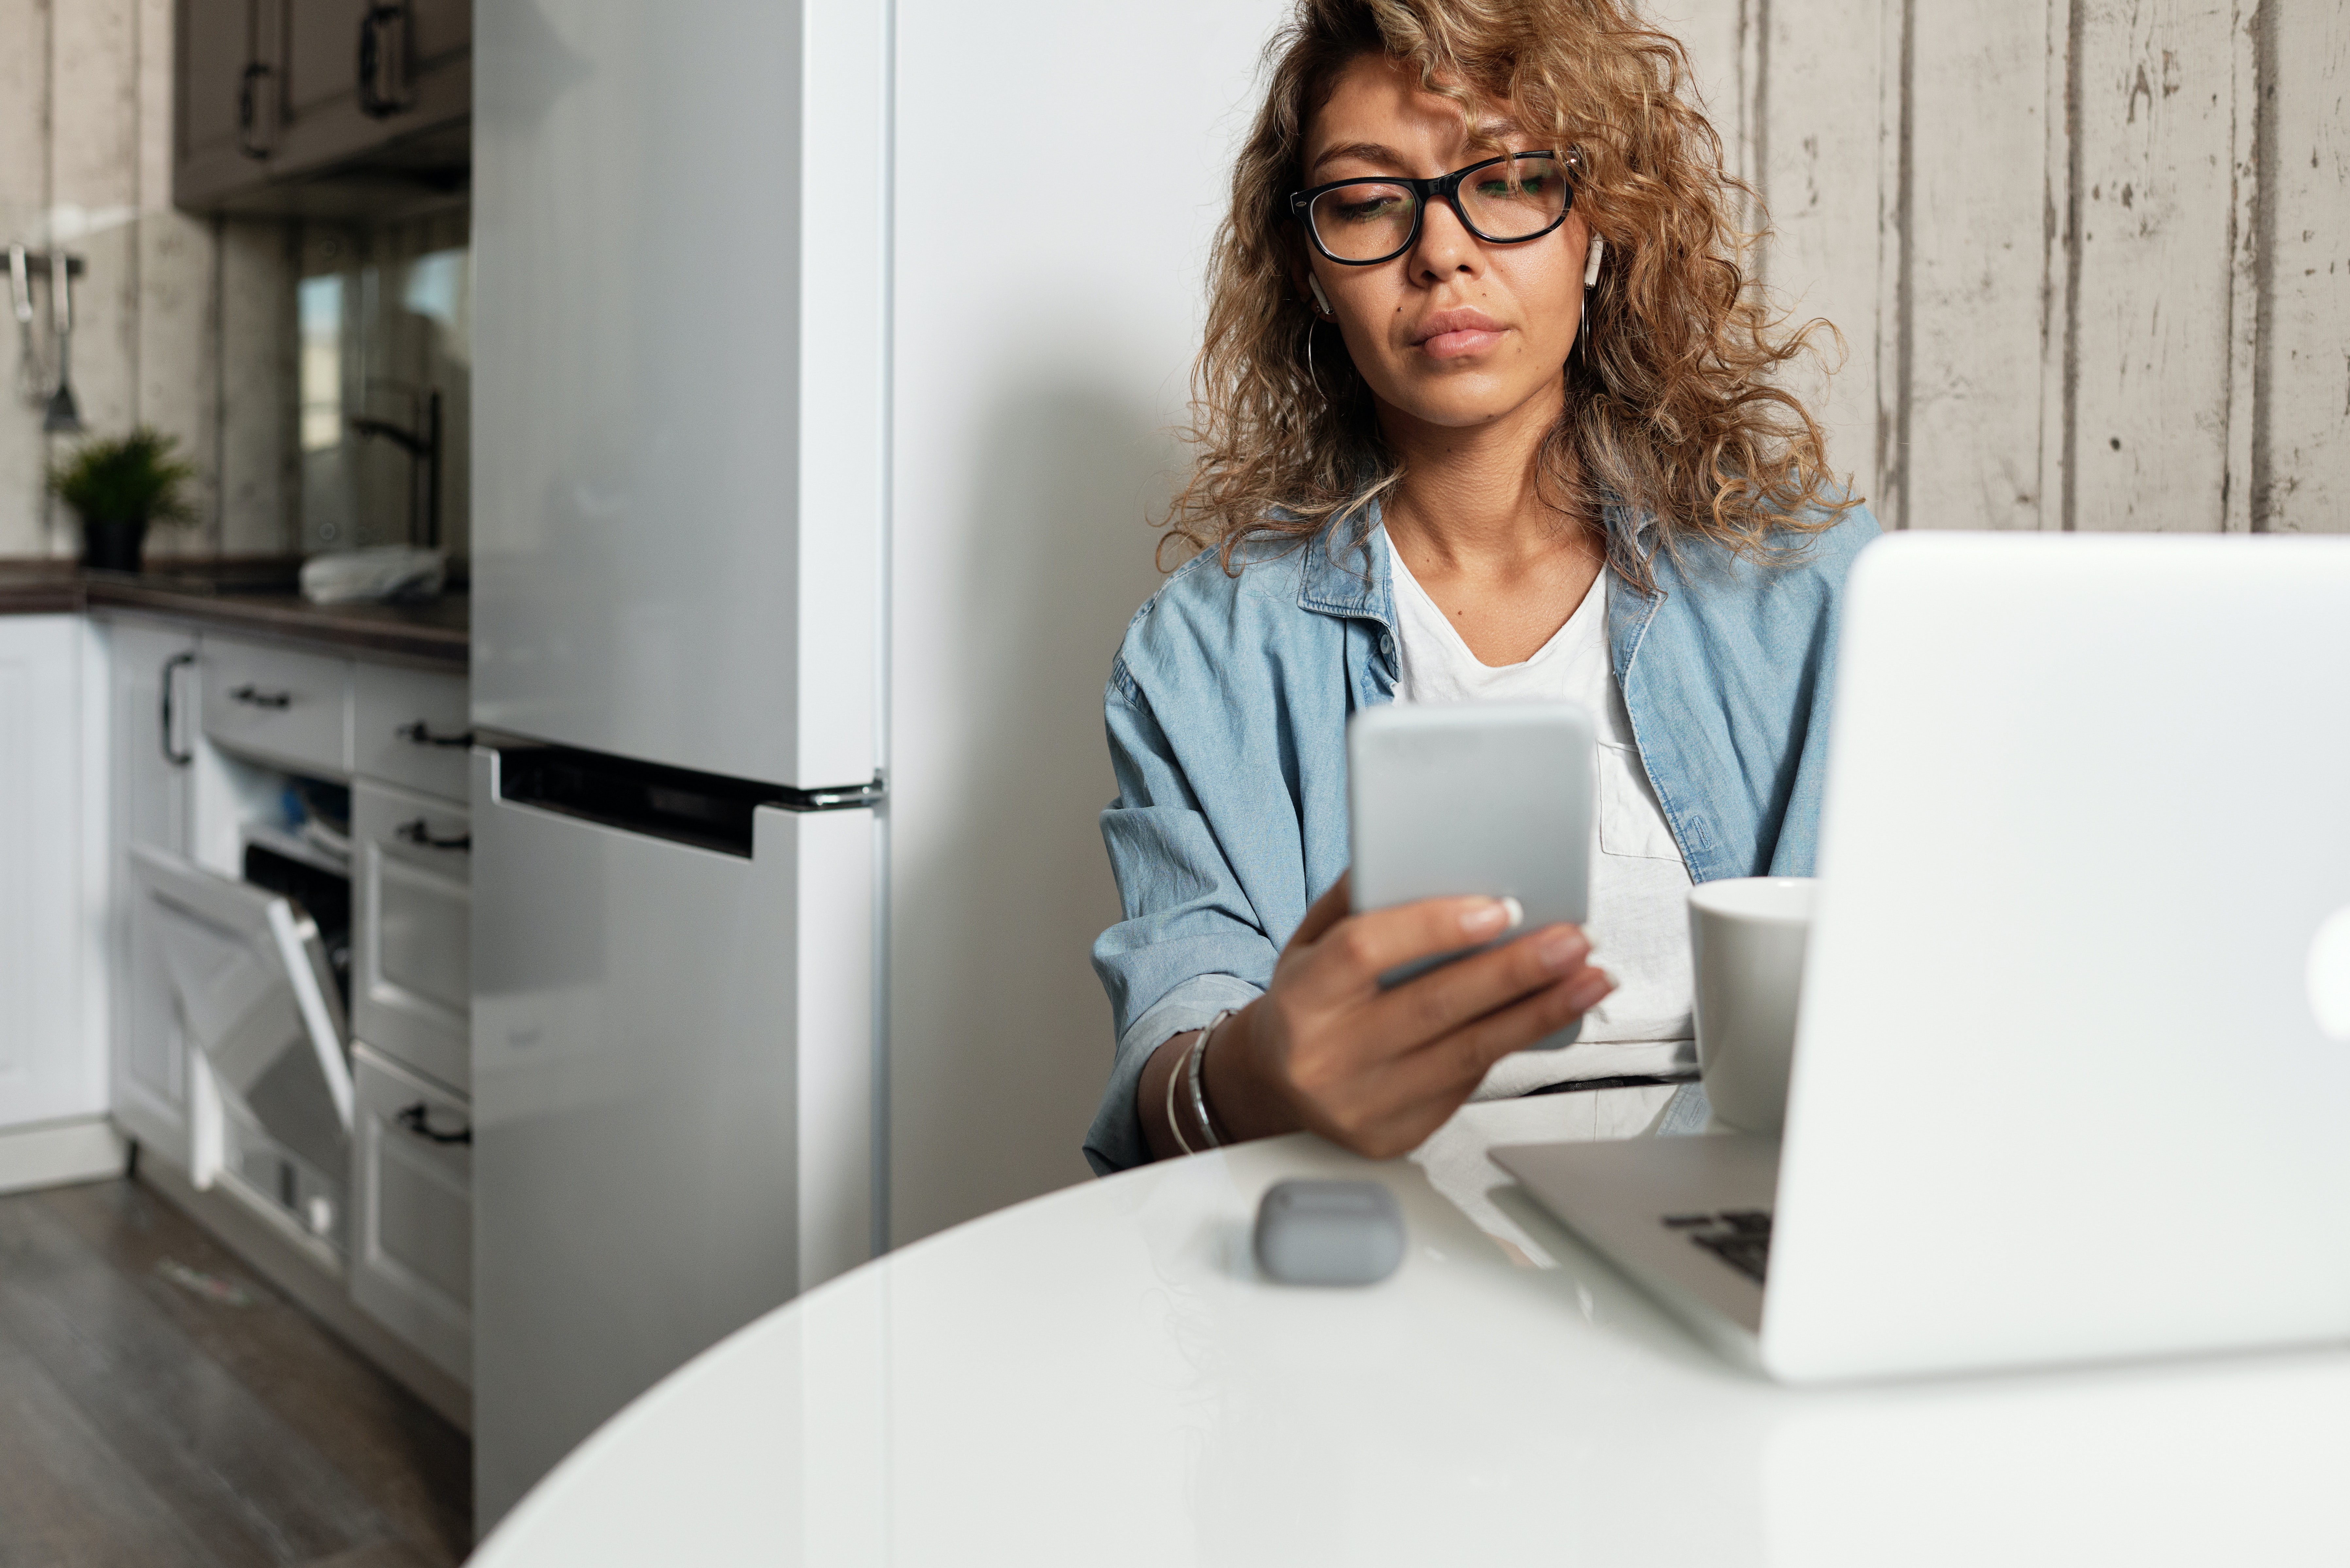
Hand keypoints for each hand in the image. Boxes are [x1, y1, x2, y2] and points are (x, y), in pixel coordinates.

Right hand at [1189, 873, 1612, 1158]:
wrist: (1274, 1085)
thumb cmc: (1307, 1002)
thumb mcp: (1309, 943)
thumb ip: (1357, 902)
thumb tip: (1423, 858)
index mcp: (1301, 998)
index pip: (1365, 951)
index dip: (1434, 927)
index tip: (1498, 908)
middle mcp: (1327, 1057)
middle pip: (1432, 1007)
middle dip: (1514, 972)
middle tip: (1571, 940)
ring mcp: (1361, 1104)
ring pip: (1466, 1054)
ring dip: (1539, 1014)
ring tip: (1588, 980)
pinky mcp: (1395, 1136)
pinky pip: (1467, 1085)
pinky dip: (1514, 1046)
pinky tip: (1551, 1016)